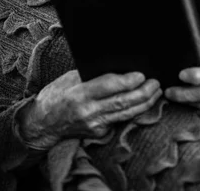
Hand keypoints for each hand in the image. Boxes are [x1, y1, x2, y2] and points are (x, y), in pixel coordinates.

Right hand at [19, 70, 161, 149]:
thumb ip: (94, 75)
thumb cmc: (57, 93)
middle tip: (156, 83)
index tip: (142, 74)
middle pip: (123, 102)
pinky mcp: (98, 134)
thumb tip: (120, 66)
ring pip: (126, 114)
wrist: (43, 122)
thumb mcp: (71, 77)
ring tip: (156, 92)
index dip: (128, 81)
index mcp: (79, 94)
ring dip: (145, 103)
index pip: (109, 86)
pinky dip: (134, 111)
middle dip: (144, 93)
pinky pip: (120, 121)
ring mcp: (94, 125)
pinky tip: (143, 103)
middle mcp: (88, 112)